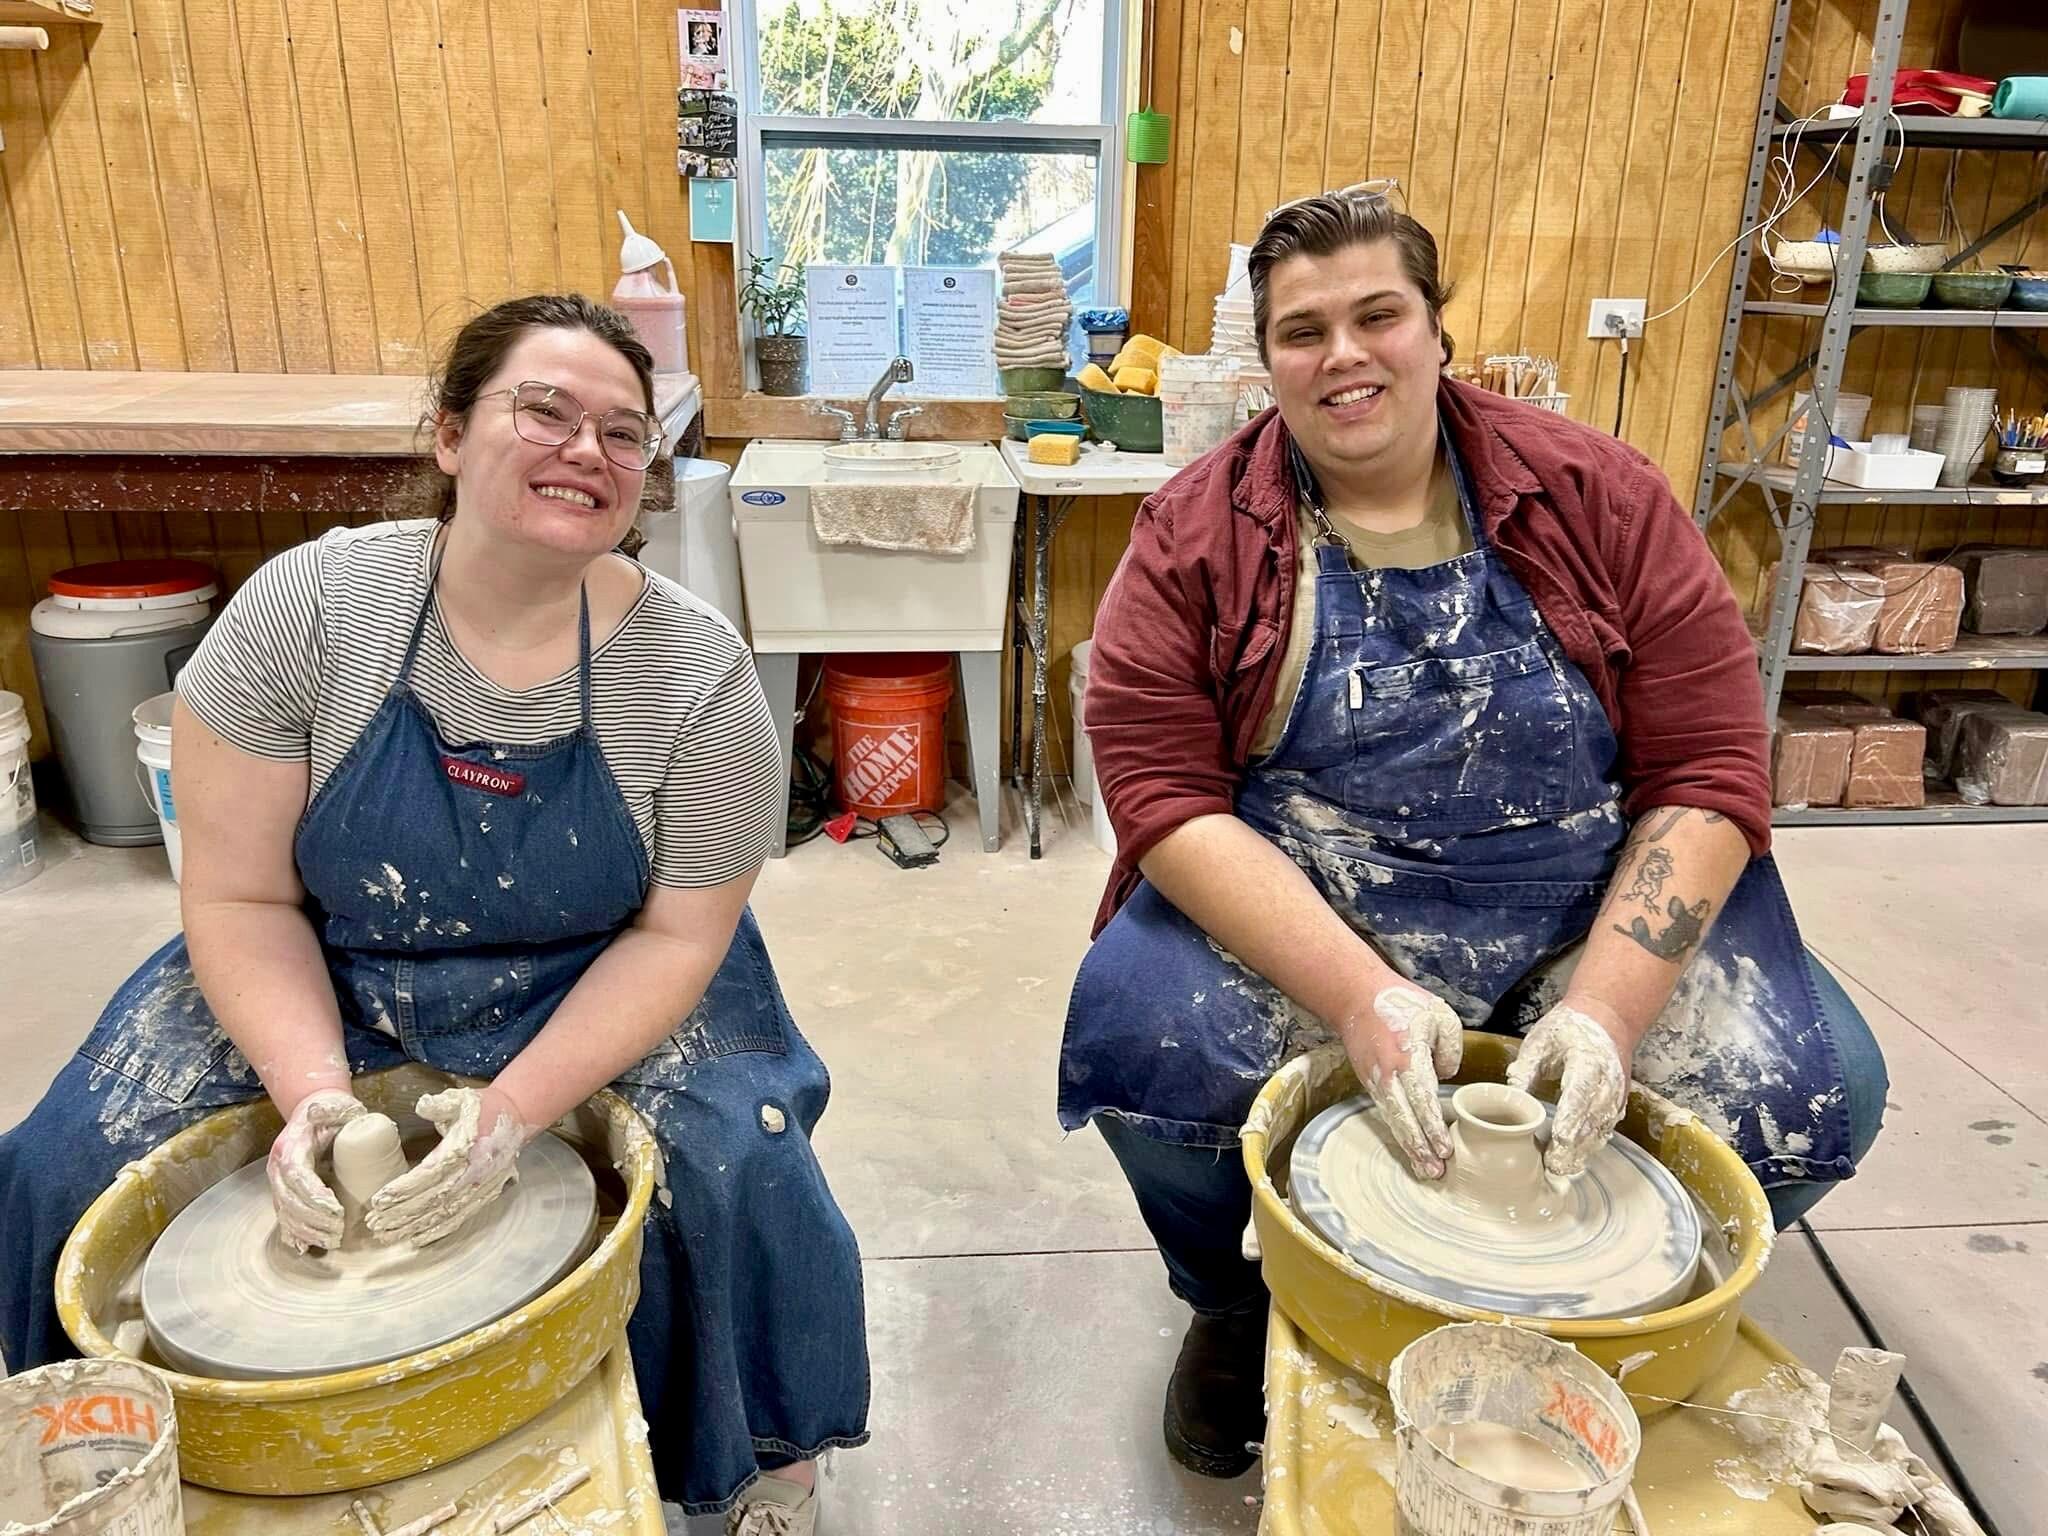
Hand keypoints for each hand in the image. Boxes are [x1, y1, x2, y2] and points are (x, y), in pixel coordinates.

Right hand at [267, 1088, 367, 1251]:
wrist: (313, 1110)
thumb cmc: (330, 1112)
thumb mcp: (334, 1107)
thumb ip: (328, 1110)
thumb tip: (316, 1111)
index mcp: (289, 1147)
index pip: (297, 1177)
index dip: (315, 1197)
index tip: (337, 1211)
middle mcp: (277, 1167)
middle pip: (289, 1201)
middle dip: (313, 1220)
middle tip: (338, 1232)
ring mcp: (276, 1181)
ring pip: (284, 1213)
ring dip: (306, 1231)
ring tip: (331, 1241)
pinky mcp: (282, 1191)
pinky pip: (283, 1217)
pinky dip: (294, 1234)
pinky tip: (307, 1246)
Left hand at [365, 1085, 532, 1246]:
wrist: (517, 1117)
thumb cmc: (482, 1109)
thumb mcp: (461, 1100)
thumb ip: (440, 1104)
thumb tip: (422, 1106)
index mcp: (465, 1146)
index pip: (430, 1173)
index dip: (405, 1189)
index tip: (380, 1200)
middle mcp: (475, 1171)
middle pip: (433, 1199)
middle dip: (402, 1214)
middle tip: (375, 1224)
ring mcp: (481, 1186)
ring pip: (444, 1213)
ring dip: (415, 1226)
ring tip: (388, 1235)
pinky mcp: (485, 1195)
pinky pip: (460, 1218)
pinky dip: (438, 1231)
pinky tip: (417, 1238)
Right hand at [1340, 981, 1463, 1179]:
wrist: (1355, 995)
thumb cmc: (1400, 1003)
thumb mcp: (1440, 1016)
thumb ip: (1451, 1050)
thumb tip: (1444, 1076)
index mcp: (1406, 1057)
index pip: (1422, 1100)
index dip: (1433, 1127)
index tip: (1445, 1149)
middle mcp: (1388, 1074)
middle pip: (1404, 1119)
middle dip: (1420, 1148)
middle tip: (1436, 1174)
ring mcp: (1376, 1080)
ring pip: (1393, 1120)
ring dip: (1409, 1146)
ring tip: (1425, 1170)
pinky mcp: (1371, 1081)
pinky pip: (1387, 1112)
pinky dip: (1399, 1132)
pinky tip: (1410, 1147)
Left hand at [1506, 999, 1632, 1177]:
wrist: (1607, 1019)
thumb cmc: (1569, 1029)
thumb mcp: (1541, 1040)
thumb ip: (1526, 1068)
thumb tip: (1510, 1094)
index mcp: (1589, 1061)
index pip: (1581, 1094)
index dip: (1571, 1118)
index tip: (1559, 1139)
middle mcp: (1608, 1081)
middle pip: (1593, 1119)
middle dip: (1575, 1145)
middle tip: (1553, 1166)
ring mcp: (1616, 1094)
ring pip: (1601, 1129)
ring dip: (1583, 1150)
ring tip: (1560, 1168)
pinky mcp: (1616, 1103)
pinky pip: (1605, 1128)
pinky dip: (1591, 1144)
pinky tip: (1573, 1158)